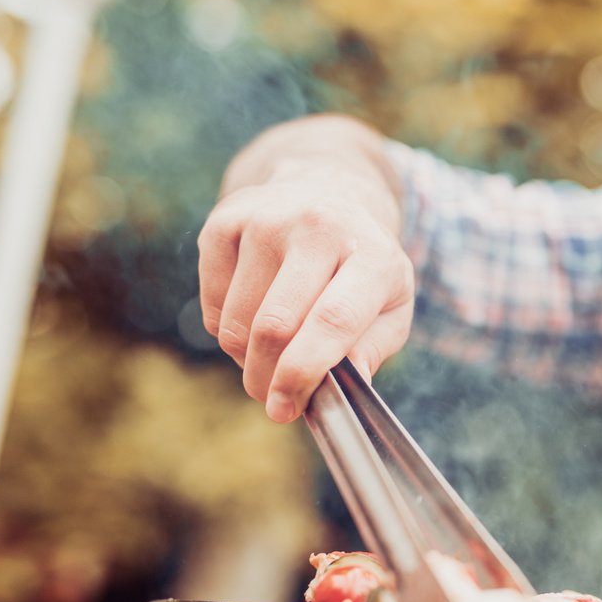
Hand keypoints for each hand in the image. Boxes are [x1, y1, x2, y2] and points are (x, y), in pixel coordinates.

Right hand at [197, 116, 414, 421]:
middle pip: (275, 325)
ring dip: (244, 355)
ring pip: (237, 319)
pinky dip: (223, 326)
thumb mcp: (390, 305)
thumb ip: (372, 349)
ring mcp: (269, 217)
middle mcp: (320, 227)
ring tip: (268, 350)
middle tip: (269, 398)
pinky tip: (249, 314)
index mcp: (374, 256)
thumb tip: (343, 387)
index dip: (302, 374)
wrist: (329, 192)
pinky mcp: (227, 218)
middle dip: (265, 377)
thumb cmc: (362, 267)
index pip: (332, 322)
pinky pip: (211, 300)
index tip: (283, 409)